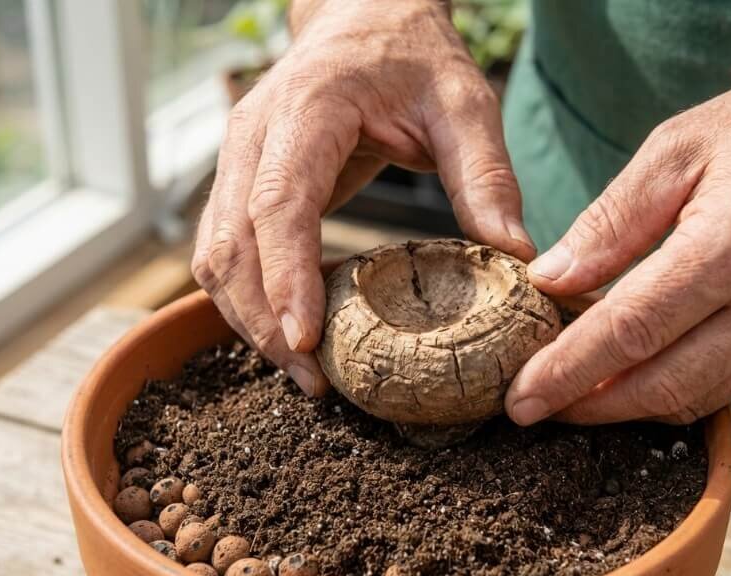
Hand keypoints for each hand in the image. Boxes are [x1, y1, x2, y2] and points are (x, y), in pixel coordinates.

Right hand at [193, 0, 533, 395]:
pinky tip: (293, 331)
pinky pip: (225, 250)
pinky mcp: (241, 181)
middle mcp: (254, 135)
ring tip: (304, 372)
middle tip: (314, 383)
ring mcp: (238, 158)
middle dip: (263, 322)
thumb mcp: (465, 103)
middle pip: (231, 243)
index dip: (286, 277)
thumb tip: (516, 259)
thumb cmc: (415, 55)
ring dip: (247, 319)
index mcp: (308, 110)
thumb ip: (486, 175)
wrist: (367, 17)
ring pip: (214, 255)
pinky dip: (248, 298)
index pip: (278, 202)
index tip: (305, 342)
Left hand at [506, 28, 730, 425]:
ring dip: (624, 406)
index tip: (520, 398)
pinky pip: (724, 389)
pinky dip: (669, 392)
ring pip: (691, 399)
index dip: (568, 371)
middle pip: (660, 384)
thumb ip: (610, 222)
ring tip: (570, 394)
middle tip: (530, 409)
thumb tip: (550, 280)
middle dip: (587, 405)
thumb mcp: (677, 149)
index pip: (631, 330)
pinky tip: (630, 377)